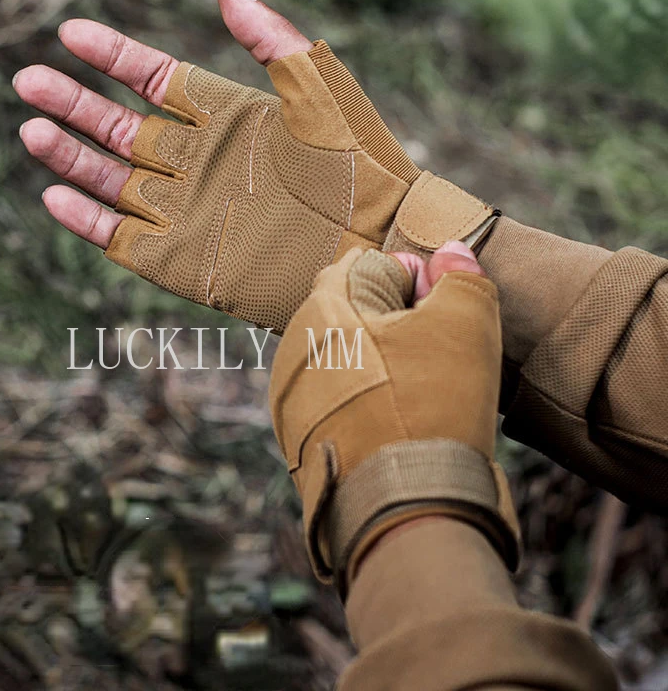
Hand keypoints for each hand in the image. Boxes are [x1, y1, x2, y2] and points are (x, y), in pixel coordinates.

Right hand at [15, 0, 494, 330]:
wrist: (375, 245)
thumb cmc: (358, 166)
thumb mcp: (319, 90)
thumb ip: (270, 39)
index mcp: (227, 118)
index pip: (155, 80)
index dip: (113, 56)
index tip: (71, 34)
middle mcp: (200, 163)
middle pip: (121, 128)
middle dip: (74, 105)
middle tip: (28, 82)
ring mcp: (188, 213)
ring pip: (113, 181)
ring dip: (71, 157)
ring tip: (32, 129)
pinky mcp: (183, 262)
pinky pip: (122, 240)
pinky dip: (87, 220)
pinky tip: (55, 195)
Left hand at [269, 242, 519, 591]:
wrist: (400, 504)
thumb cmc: (433, 402)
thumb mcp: (465, 324)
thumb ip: (459, 275)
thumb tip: (449, 251)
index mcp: (323, 304)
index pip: (376, 265)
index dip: (419, 285)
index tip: (440, 315)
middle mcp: (293, 343)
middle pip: (355, 310)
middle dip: (395, 321)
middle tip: (433, 355)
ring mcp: (289, 392)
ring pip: (344, 354)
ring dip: (378, 360)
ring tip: (416, 392)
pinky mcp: (296, 435)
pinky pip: (336, 396)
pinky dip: (362, 399)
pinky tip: (393, 421)